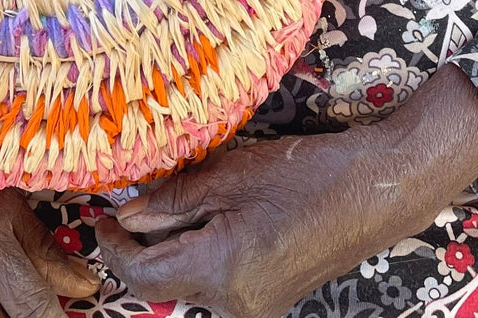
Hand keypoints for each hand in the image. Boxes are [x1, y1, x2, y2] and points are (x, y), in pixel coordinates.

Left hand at [95, 64, 477, 317]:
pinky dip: (201, 253)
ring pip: (189, 283)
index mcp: (221, 271)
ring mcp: (256, 306)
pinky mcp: (270, 298)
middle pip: (164, 282)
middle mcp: (235, 304)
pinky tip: (208, 217)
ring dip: (172, 247)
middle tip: (131, 202)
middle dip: (142, 245)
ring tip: (172, 201)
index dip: (114, 247)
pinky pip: (218, 283)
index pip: (142, 275)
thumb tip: (129, 214)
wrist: (374, 190)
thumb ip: (175, 198)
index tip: (102, 216)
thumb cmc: (306, 173)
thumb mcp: (232, 174)